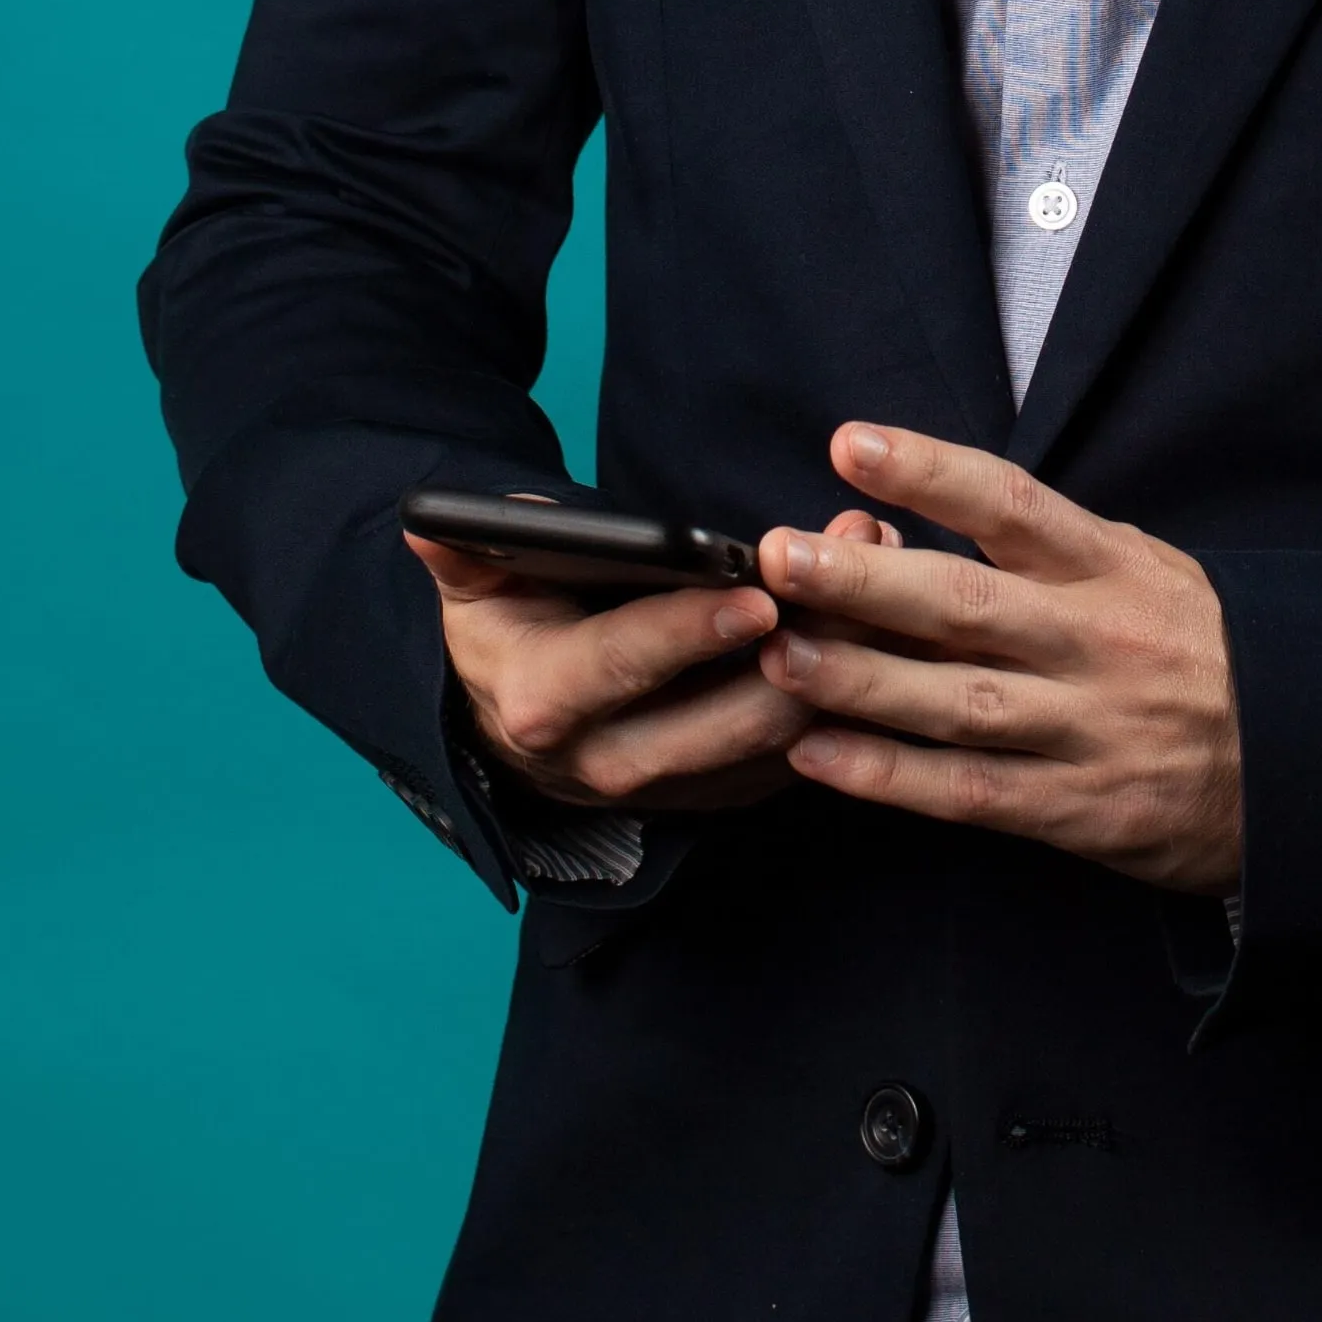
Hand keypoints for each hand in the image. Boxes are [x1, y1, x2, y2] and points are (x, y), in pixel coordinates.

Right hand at [406, 508, 899, 811]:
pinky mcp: (721, 795)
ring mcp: (672, 790)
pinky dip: (845, 693)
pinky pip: (794, 756)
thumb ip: (464, 550)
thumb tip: (436, 525)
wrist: (520, 714)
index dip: (690, 632)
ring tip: (886, 573)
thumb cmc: (512, 623)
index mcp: (543, 704)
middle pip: (721, 720)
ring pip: (772, 740)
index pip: (622, 668)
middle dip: (800, 645)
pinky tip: (886, 623)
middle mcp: (607, 764)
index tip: (757, 596)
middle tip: (858, 565)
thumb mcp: (478, 584)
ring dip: (839, 661)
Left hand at [754, 426, 1242, 895]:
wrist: (1302, 762)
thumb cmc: (1200, 650)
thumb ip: (1048, 553)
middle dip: (863, 581)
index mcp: (1112, 567)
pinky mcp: (1077, 809)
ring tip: (778, 654)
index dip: (927, 471)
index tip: (848, 443)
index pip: (1009, 505)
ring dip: (858, 681)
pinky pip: (969, 792)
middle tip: (777, 555)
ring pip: (956, 702)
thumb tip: (920, 519)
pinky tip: (819, 757)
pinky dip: (891, 778)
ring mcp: (1087, 728)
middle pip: (964, 605)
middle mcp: (1096, 641)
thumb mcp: (1147, 572)